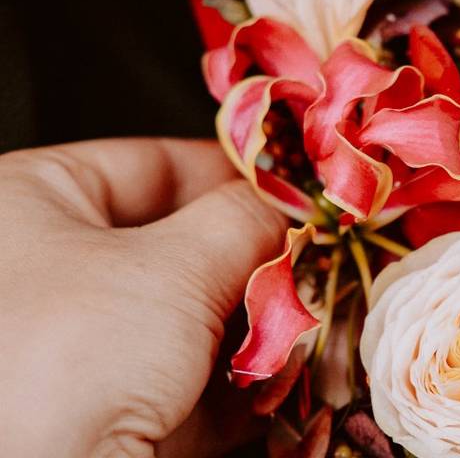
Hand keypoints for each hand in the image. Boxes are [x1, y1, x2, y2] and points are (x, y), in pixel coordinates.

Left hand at [0, 139, 286, 456]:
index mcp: (26, 207)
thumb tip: (294, 203)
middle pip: (181, 246)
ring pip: (194, 320)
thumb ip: (246, 220)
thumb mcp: (174, 268)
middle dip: (257, 261)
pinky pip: (192, 382)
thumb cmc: (67, 358)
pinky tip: (286, 377)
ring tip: (308, 320)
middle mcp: (45, 275)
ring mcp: (78, 350)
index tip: (293, 186)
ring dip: (259, 326)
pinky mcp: (107, 414)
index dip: (231, 172)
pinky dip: (244, 381)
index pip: (149, 164)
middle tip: (313, 258)